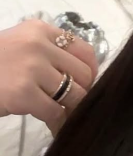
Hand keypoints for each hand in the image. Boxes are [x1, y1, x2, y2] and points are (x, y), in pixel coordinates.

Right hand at [0, 19, 98, 137]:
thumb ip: (47, 53)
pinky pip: (55, 112)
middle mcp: (38, 44)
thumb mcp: (19, 45)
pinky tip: (52, 125)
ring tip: (63, 117)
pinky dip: (57, 123)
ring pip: (74, 94)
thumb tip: (83, 77)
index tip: (86, 85)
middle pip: (83, 74)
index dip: (90, 72)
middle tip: (72, 105)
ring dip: (71, 110)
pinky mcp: (23, 93)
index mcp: (39, 30)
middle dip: (82, 93)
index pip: (84, 49)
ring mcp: (31, 68)